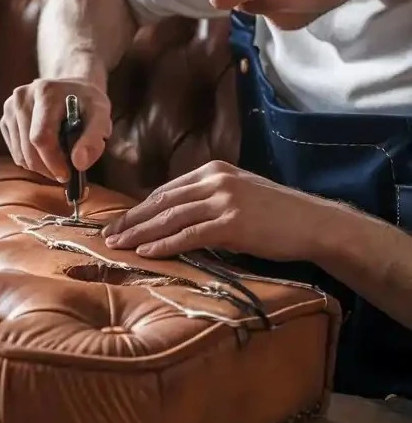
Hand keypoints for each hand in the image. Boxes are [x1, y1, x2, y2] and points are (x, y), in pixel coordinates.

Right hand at [0, 78, 111, 181]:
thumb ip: (94, 139)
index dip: (52, 162)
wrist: (72, 87)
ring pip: (20, 155)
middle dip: (47, 168)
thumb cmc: (87, 102)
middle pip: (28, 149)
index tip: (66, 175)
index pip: (41, 137)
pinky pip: (15, 152)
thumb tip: (79, 164)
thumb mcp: (101, 115)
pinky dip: (31, 159)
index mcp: (46, 92)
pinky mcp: (5, 118)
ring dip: (40, 166)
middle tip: (64, 173)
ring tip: (59, 159)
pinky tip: (46, 150)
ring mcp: (10, 108)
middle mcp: (22, 97)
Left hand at [101, 160, 345, 260]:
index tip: (119, 222)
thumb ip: (207, 199)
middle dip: (131, 220)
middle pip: (161, 202)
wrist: (314, 223)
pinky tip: (146, 252)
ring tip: (118, 246)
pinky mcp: (232, 223)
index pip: (165, 191)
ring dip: (140, 233)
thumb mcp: (238, 194)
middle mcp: (214, 181)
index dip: (138, 208)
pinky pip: (189, 235)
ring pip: (170, 218)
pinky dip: (164, 245)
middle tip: (108, 236)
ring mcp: (223, 200)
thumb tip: (173, 216)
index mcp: (213, 170)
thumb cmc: (277, 214)